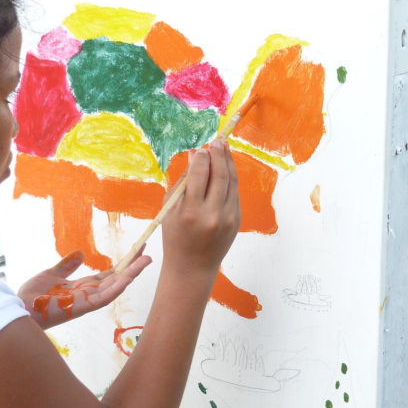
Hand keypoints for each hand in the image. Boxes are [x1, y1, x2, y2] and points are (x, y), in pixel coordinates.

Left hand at [19, 250, 150, 329]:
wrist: (20, 308)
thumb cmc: (33, 295)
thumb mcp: (51, 274)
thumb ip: (67, 265)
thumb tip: (80, 254)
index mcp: (83, 286)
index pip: (109, 274)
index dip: (123, 263)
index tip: (136, 251)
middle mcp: (89, 294)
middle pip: (117, 279)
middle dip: (133, 266)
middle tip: (148, 252)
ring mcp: (88, 301)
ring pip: (115, 287)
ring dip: (131, 275)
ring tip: (146, 261)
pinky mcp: (83, 306)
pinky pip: (104, 298)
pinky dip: (117, 288)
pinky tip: (128, 278)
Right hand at [160, 140, 239, 275]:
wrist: (193, 266)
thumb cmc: (175, 236)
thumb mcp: (170, 210)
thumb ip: (183, 183)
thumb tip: (195, 156)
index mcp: (191, 212)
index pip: (200, 174)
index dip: (202, 157)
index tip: (200, 149)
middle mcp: (212, 214)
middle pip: (221, 175)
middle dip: (219, 155)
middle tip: (216, 141)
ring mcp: (228, 218)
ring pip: (232, 182)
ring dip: (228, 162)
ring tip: (223, 147)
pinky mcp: (237, 220)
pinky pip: (235, 193)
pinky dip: (231, 178)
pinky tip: (226, 167)